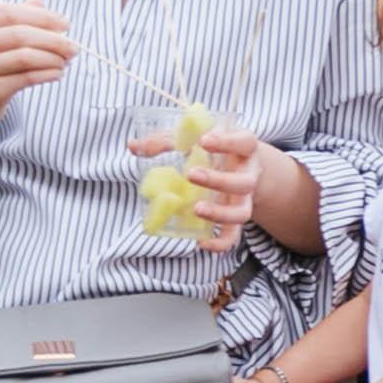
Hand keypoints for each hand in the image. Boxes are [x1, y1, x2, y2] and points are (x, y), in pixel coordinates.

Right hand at [0, 0, 76, 115]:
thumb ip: (18, 17)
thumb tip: (39, 0)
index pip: (11, 12)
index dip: (41, 16)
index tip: (65, 24)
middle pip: (20, 34)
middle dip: (53, 40)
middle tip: (73, 47)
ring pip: (25, 57)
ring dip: (52, 58)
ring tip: (65, 61)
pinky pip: (26, 78)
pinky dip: (47, 74)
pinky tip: (57, 73)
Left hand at [137, 117, 282, 245]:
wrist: (238, 164)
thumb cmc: (214, 148)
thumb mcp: (194, 138)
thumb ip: (166, 141)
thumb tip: (133, 146)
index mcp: (244, 148)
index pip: (245, 142)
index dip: (226, 142)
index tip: (203, 140)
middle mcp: (249, 175)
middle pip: (244, 182)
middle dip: (217, 180)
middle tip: (190, 174)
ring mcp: (244, 199)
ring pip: (242, 212)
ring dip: (220, 213)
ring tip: (196, 209)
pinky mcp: (235, 217)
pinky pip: (233, 236)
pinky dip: (221, 243)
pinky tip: (201, 242)